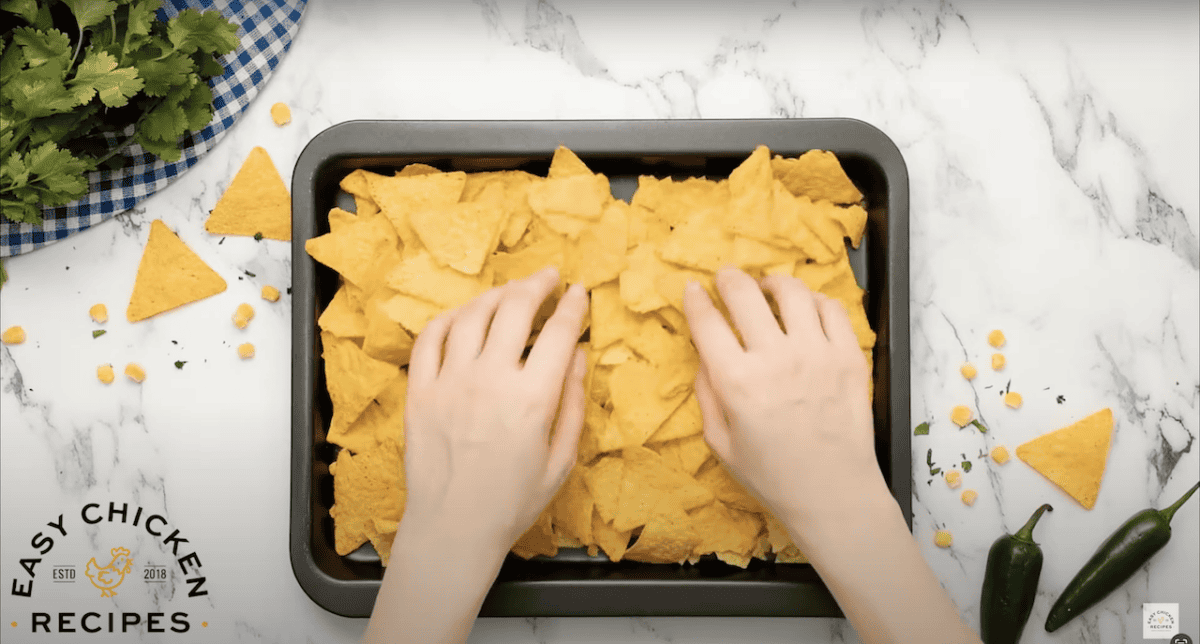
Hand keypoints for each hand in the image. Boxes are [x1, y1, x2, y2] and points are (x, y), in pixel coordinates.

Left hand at [402, 266, 587, 549]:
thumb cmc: (512, 502)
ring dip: (496, 295)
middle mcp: (489, 380)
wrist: (453, 529)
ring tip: (511, 293)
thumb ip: (572, 403)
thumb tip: (577, 356)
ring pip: (472, 314)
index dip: (573, 306)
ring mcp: (449, 382)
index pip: (558, 333)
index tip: (579, 292)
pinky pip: (431, 337)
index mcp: (532, 399)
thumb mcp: (560, 460)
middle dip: (537, 285)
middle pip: (514, 309)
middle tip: (548, 277)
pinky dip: (450, 317)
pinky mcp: (420, 391)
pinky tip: (465, 316)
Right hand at [683, 267, 888, 545]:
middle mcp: (776, 359)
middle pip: (744, 294)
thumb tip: (705, 355)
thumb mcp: (720, 442)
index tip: (693, 290)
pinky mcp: (849, 357)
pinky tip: (805, 309)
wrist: (833, 492)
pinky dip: (813, 300)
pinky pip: (831, 309)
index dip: (695, 299)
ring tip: (767, 289)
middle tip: (726, 278)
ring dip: (772, 283)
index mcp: (737, 382)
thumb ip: (707, 394)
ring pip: (792, 291)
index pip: (707, 322)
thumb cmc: (772, 475)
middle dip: (729, 279)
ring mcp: (817, 354)